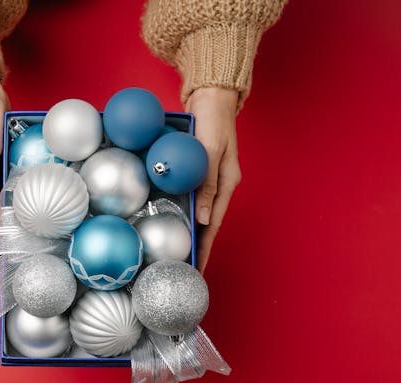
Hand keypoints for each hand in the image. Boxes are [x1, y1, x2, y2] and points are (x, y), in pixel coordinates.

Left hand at [185, 87, 240, 272]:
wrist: (211, 96)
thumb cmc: (212, 120)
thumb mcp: (209, 151)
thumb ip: (206, 184)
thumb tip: (203, 218)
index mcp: (227, 183)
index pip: (214, 224)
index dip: (205, 248)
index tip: (197, 269)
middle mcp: (220, 185)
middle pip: (208, 223)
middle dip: (198, 247)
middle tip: (183, 269)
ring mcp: (210, 179)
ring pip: (199, 212)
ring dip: (190, 232)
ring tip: (177, 252)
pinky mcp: (200, 171)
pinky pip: (191, 197)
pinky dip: (184, 212)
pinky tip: (173, 221)